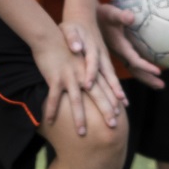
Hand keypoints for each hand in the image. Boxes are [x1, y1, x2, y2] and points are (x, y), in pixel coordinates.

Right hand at [34, 19, 124, 136]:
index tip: (120, 112)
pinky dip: (51, 110)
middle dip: (105, 111)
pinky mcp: (55, 77)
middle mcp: (83, 74)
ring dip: (79, 118)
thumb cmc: (63, 44)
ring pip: (76, 101)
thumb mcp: (79, 55)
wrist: (48, 35)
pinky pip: (53, 98)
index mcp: (90, 69)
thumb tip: (90, 84)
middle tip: (113, 126)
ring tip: (82, 133)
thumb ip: (86, 68)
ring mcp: (69, 77)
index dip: (113, 99)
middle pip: (97, 95)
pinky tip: (50, 122)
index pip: (106, 86)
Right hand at [98, 2, 164, 90]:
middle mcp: (120, 53)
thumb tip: (131, 17)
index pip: (134, 60)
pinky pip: (131, 65)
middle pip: (135, 70)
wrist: (89, 18)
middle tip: (162, 86)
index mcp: (119, 46)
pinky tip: (146, 73)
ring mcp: (120, 53)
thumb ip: (121, 16)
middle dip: (148, 78)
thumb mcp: (111, 13)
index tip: (159, 72)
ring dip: (145, 78)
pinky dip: (140, 71)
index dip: (146, 67)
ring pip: (133, 69)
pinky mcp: (120, 51)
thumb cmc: (102, 14)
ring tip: (159, 85)